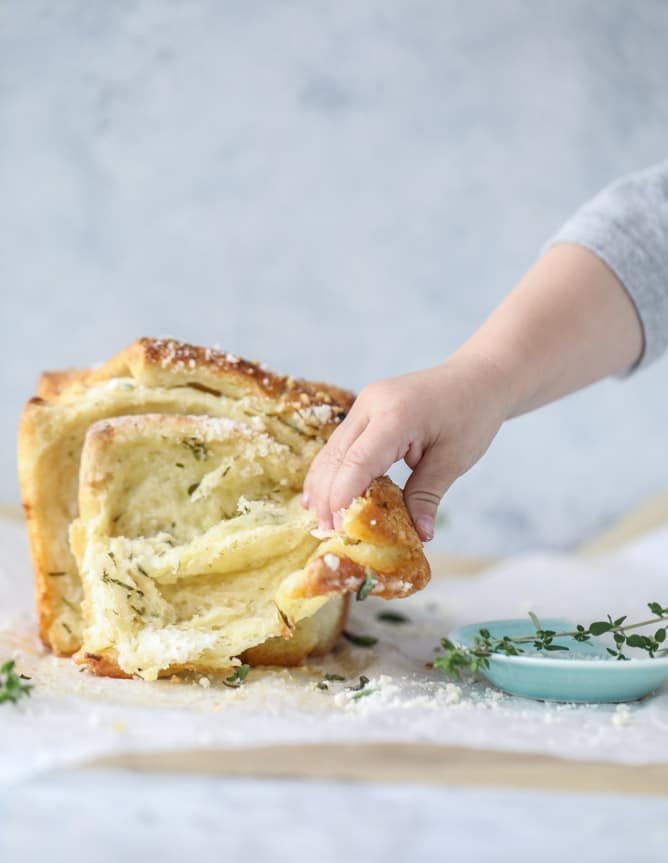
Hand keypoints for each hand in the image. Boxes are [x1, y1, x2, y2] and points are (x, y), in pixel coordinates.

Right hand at [302, 350, 512, 540]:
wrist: (476, 378)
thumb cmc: (471, 414)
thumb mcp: (454, 459)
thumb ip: (428, 496)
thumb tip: (419, 535)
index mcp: (397, 415)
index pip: (359, 460)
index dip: (343, 495)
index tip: (335, 528)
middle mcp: (372, 405)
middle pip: (337, 456)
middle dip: (328, 496)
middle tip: (326, 533)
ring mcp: (365, 404)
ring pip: (333, 450)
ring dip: (324, 486)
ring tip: (321, 521)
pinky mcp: (365, 410)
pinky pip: (341, 444)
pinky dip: (332, 471)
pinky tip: (323, 495)